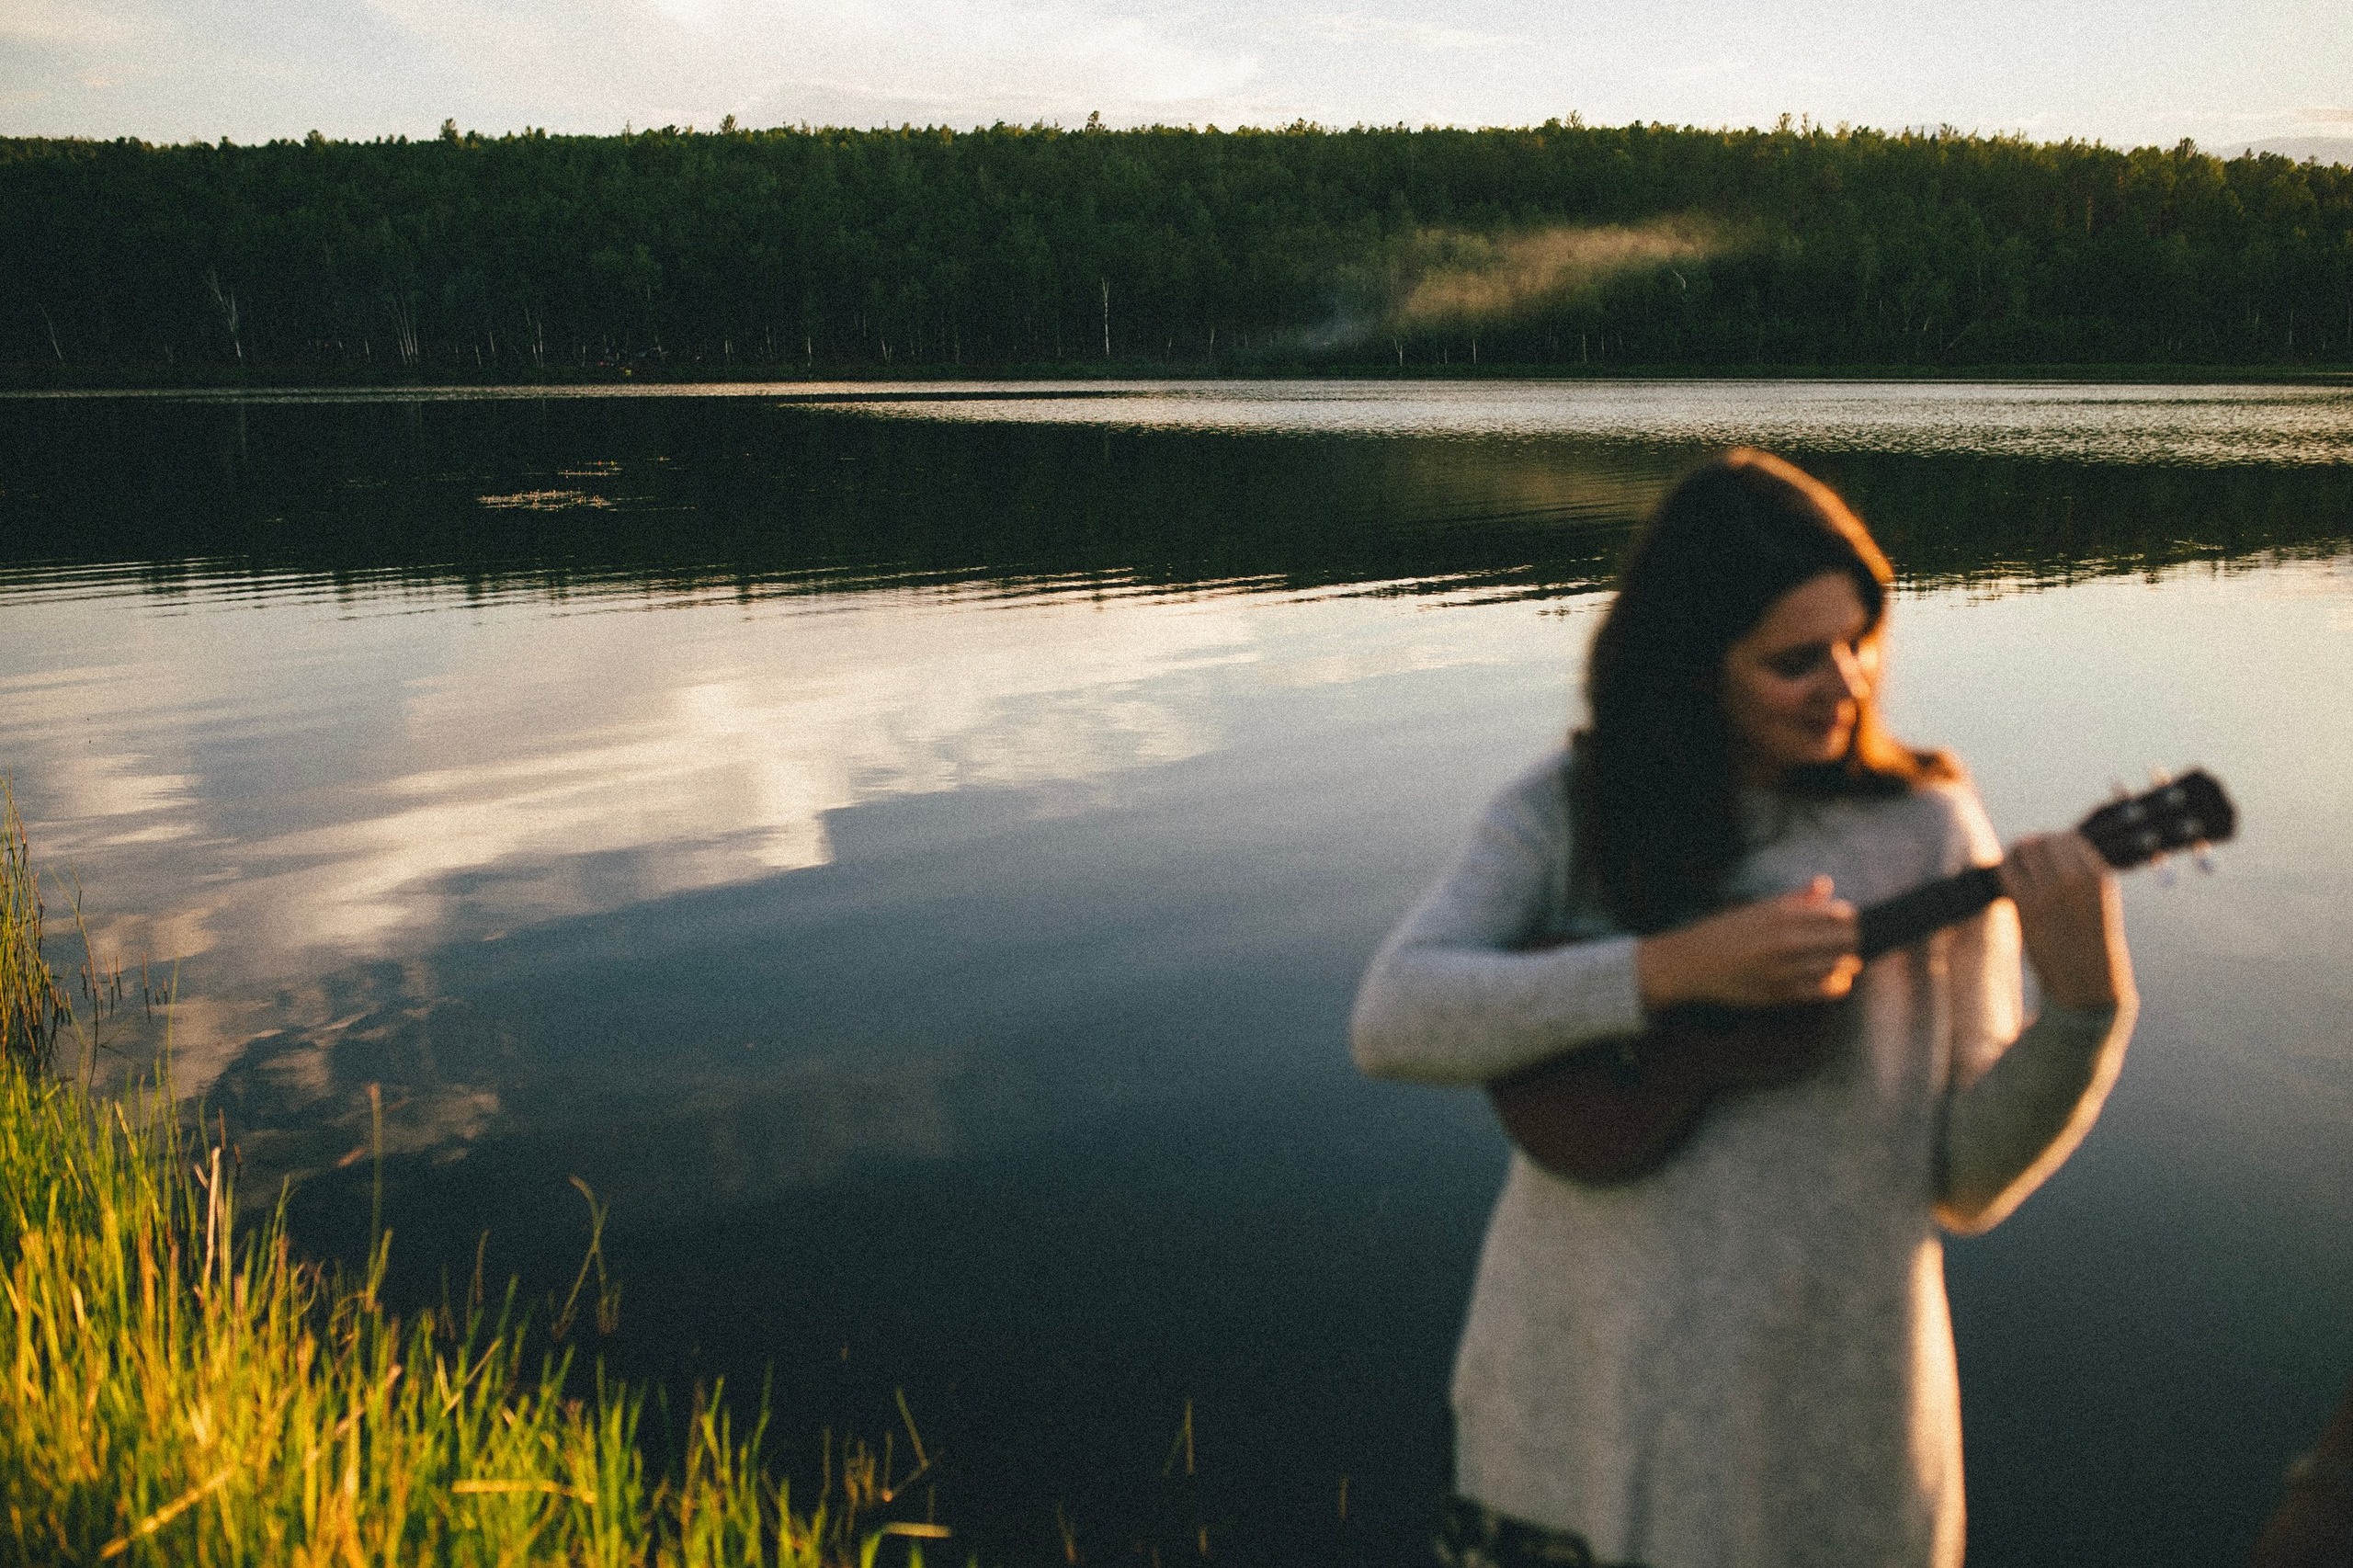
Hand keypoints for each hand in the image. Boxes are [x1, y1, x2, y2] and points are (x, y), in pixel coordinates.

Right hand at [1636, 876, 1860, 1010]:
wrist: (1692, 963)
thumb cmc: (1725, 931)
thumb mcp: (1757, 908)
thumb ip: (1795, 898)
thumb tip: (1825, 884)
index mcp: (1782, 915)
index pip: (1840, 915)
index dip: (1849, 918)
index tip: (1846, 921)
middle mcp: (1786, 941)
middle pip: (1845, 941)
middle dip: (1851, 941)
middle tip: (1848, 942)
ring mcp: (1784, 970)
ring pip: (1839, 966)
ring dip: (1845, 963)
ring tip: (1842, 960)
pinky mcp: (1781, 994)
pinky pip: (1823, 990)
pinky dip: (1836, 984)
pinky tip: (1834, 979)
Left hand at [2000, 830, 2133, 1010]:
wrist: (2086, 980)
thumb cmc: (2090, 939)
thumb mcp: (2098, 898)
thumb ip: (2079, 870)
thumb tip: (2044, 842)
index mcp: (2099, 874)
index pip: (2070, 838)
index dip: (2056, 843)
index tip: (2051, 857)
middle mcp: (2076, 878)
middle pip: (2043, 840)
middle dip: (2034, 848)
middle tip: (2030, 863)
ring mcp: (2049, 890)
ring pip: (2023, 849)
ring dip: (2018, 856)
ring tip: (2021, 871)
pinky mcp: (2025, 905)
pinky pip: (2006, 870)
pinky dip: (2005, 870)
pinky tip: (2011, 881)